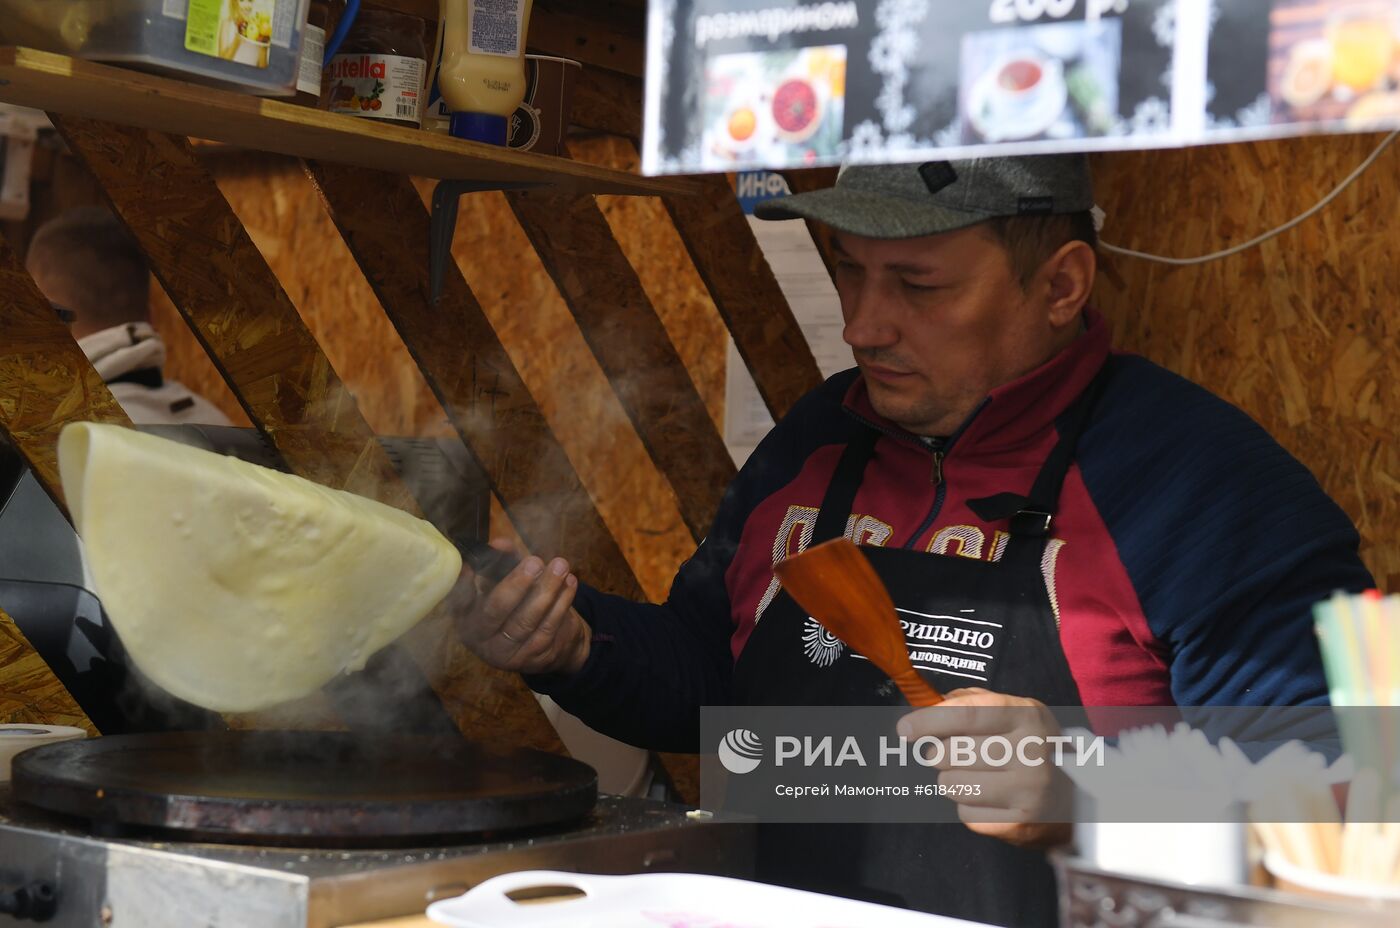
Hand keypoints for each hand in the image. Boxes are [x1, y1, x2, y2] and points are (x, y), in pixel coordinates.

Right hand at [450, 539, 589, 674]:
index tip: (473, 566)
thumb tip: (500, 543)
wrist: (547, 645)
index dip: (464, 586)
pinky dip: (561, 603)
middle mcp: (481, 641)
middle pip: (496, 612)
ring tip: (560, 566)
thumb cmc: (519, 606)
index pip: (460, 603)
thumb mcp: (506, 583)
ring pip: (526, 620)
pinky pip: (548, 629)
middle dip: (517, 584)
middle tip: (535, 562)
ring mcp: (507, 654)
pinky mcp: (533, 660)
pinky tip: (569, 583)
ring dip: (547, 590)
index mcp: (466, 620)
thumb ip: (502, 562)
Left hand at [898, 688, 1072, 848]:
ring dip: (951, 781)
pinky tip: (990, 799)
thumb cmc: (1029, 746)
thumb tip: (926, 707)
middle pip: (950, 753)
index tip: (904, 729)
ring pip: (951, 785)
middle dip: (938, 754)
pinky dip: (968, 806)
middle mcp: (1031, 753)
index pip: (966, 716)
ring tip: (974, 776)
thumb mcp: (1014, 712)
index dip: (928, 721)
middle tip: (951, 755)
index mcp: (1027, 717)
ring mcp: (1027, 792)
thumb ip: (971, 702)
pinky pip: (965, 814)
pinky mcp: (1019, 824)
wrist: (1076, 797)